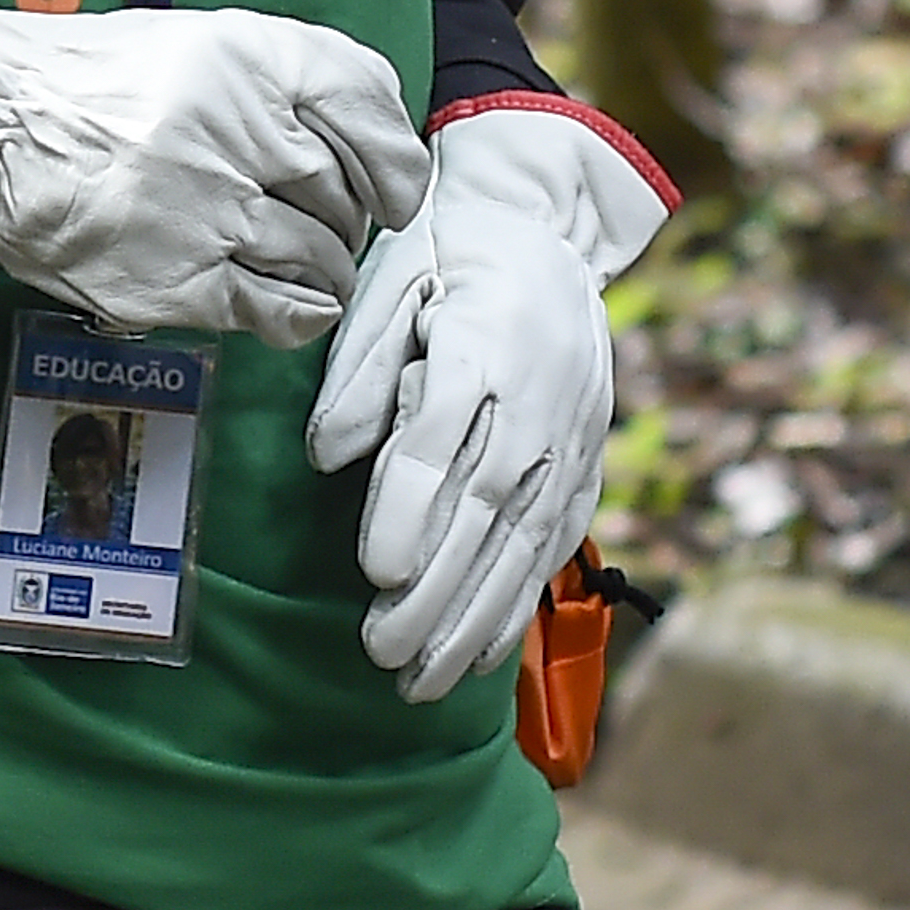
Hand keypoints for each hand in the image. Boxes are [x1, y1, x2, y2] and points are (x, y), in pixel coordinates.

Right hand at [0, 0, 429, 349]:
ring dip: (325, 266)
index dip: (397, 159)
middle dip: (348, 216)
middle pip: (345, 193)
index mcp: (245, 60)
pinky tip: (290, 299)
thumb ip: (294, 76)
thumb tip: (379, 152)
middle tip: (324, 221)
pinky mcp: (176, 282)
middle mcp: (234, 132)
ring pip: (319, 257)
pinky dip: (302, 311)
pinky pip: (278, 311)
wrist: (2, 120)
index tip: (394, 188)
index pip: (365, 104)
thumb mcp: (208, 43)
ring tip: (302, 260)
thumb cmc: (108, 80)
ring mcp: (206, 212)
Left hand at [305, 99, 676, 700]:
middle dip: (435, 592)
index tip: (373, 571)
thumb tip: (325, 455)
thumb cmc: (448, 253)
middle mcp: (534, 404)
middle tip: (381, 652)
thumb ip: (361, 369)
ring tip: (422, 680)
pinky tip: (480, 653)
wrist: (546, 230)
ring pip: (522, 543)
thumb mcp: (392, 281)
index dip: (409, 510)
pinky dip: (517, 604)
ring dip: (474, 620)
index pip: (441, 442)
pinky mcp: (584, 465)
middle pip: (484, 510)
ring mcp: (568, 440)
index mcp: (481, 349)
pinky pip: (552, 545)